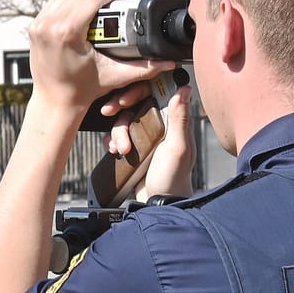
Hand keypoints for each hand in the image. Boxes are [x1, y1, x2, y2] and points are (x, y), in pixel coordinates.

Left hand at [26, 0, 175, 119]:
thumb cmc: (82, 90)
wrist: (55, 102)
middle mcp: (49, 25)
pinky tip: (81, 11)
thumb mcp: (115, 76)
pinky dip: (68, 3)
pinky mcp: (34, 27)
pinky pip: (53, 4)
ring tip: (100, 7)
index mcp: (67, 32)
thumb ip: (143, 68)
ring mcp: (39, 25)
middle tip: (115, 6)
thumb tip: (168, 62)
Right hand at [105, 77, 195, 200]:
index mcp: (172, 121)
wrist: (158, 203)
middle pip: (134, 105)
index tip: (125, 98)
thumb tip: (184, 89)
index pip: (154, 94)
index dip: (138, 91)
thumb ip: (179, 118)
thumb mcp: (177, 147)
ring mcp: (145, 138)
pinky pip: (117, 137)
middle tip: (108, 111)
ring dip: (117, 132)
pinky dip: (112, 141)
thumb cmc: (173, 178)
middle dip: (120, 109)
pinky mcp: (133, 149)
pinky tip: (113, 151)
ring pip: (123, 121)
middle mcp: (159, 126)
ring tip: (121, 150)